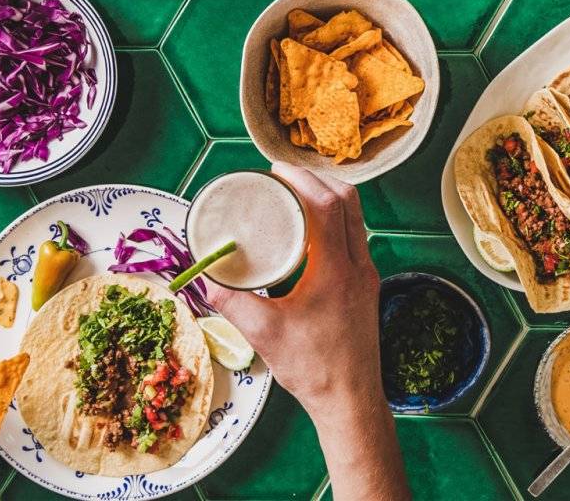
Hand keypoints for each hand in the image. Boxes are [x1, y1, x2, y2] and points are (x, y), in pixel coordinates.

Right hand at [208, 164, 408, 498]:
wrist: (350, 399)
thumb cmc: (312, 368)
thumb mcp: (263, 334)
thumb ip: (231, 302)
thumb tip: (203, 277)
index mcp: (335, 270)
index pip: (327, 205)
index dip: (302, 180)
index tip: (275, 170)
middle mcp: (358, 266)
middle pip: (349, 202)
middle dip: (317, 181)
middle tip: (283, 178)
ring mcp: (366, 275)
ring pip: (355, 220)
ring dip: (329, 200)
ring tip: (294, 199)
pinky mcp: (366, 287)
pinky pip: (354, 239)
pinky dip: (335, 223)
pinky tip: (310, 235)